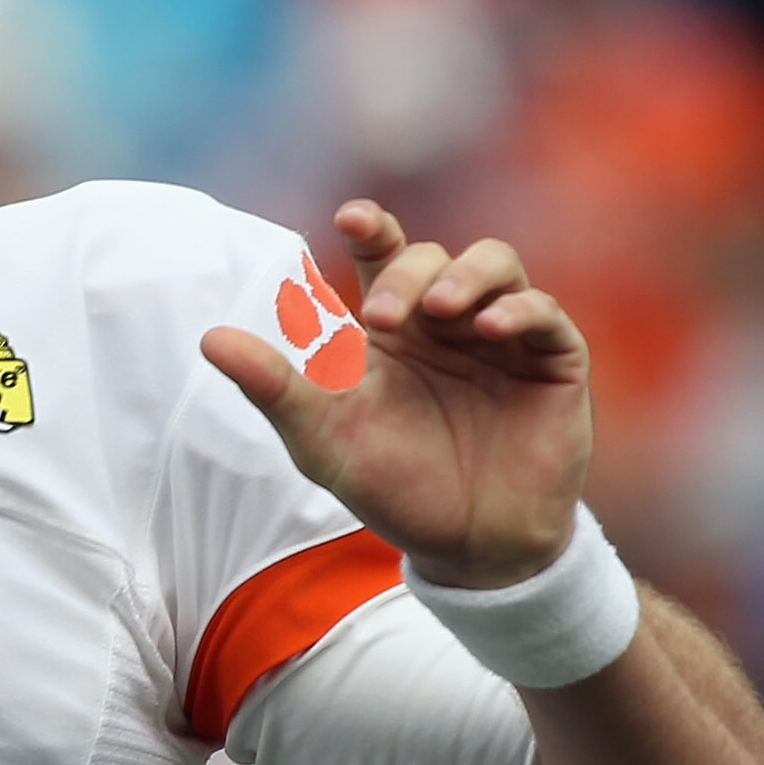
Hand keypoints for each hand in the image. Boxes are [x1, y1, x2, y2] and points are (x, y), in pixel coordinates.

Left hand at [200, 200, 589, 588]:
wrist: (467, 546)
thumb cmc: (393, 488)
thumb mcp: (324, 441)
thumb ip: (275, 388)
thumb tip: (210, 339)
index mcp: (393, 330)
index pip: (383, 255)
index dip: (373, 228)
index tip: (351, 219)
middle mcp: (448, 321)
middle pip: (433, 256)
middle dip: (408, 273)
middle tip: (383, 318)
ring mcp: (504, 337)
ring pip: (497, 264)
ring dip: (466, 275)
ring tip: (440, 309)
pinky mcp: (553, 361)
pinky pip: (544, 314)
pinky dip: (519, 310)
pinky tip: (489, 329)